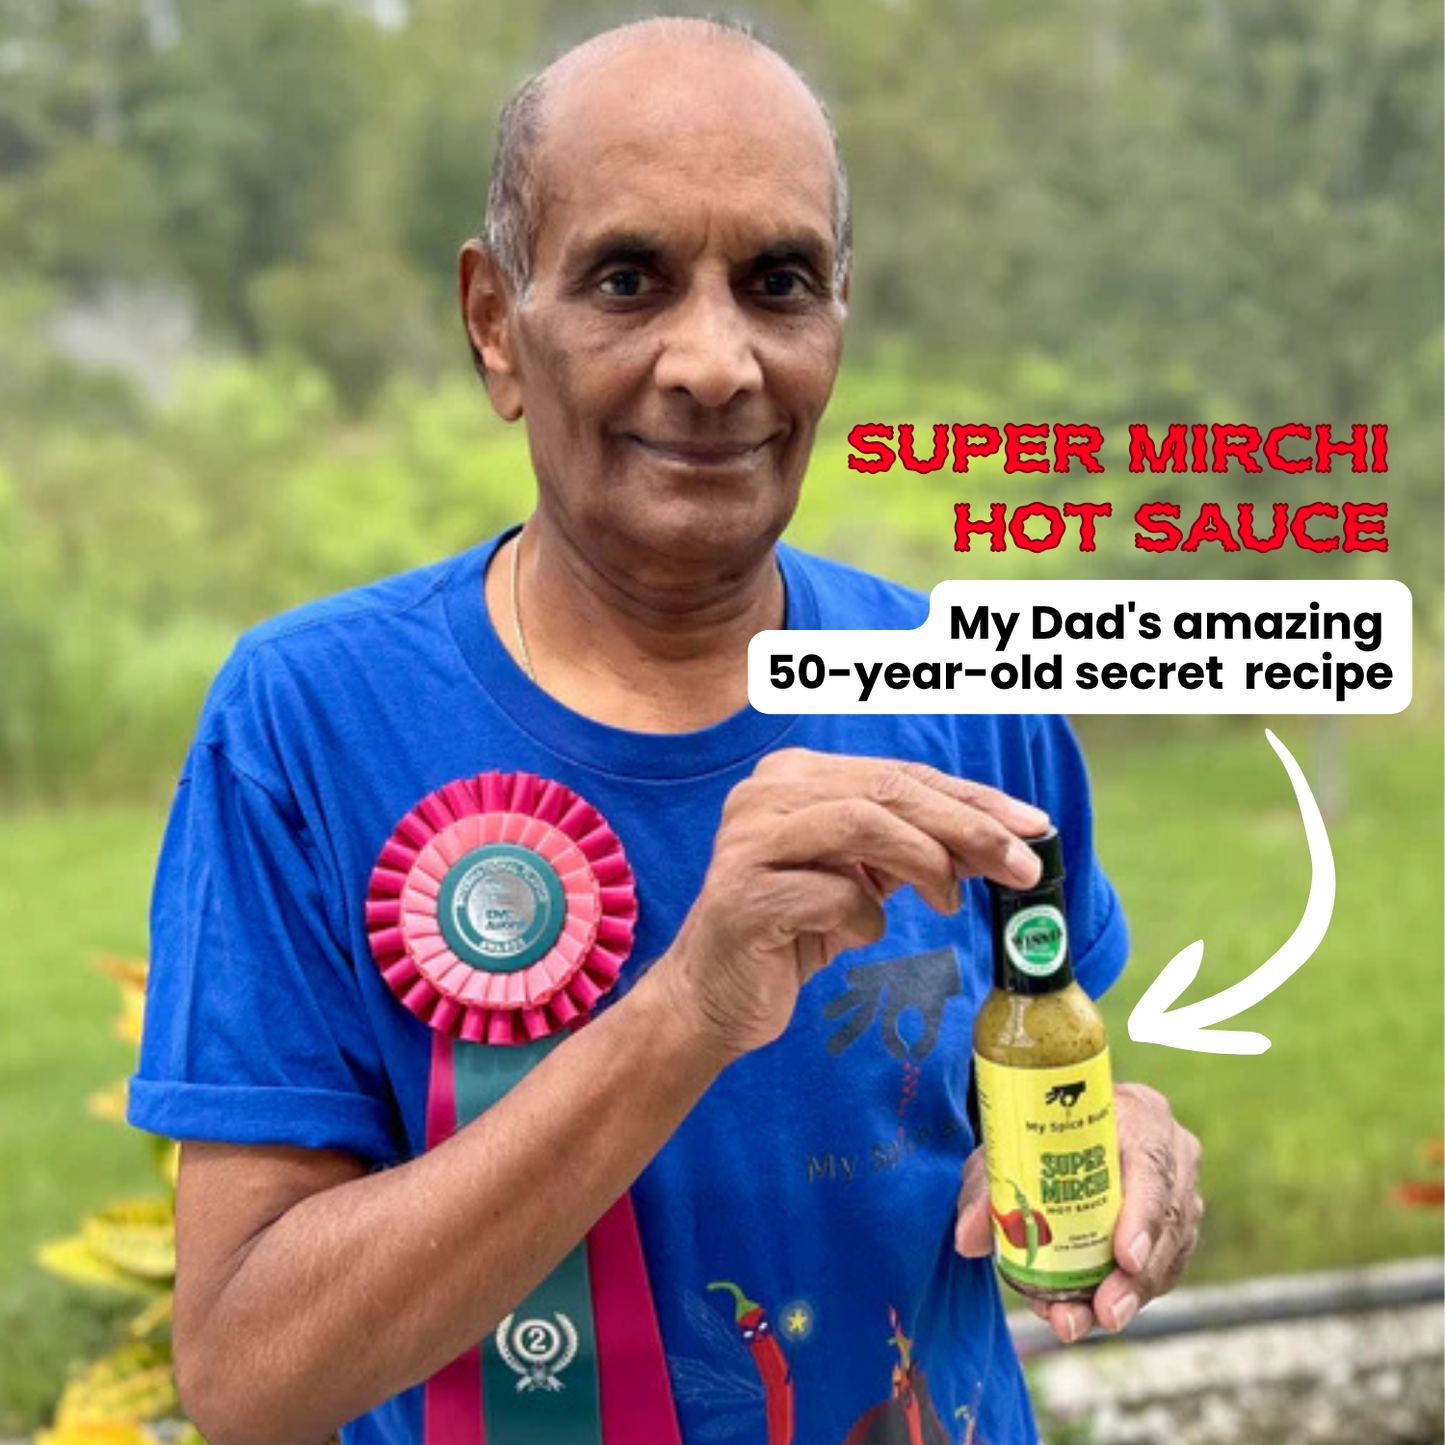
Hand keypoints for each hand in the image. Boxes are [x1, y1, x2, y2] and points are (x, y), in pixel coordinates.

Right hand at [657, 748, 1048, 1059]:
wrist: (713, 997)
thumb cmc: (795, 930)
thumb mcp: (862, 877)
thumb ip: (916, 848)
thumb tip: (1008, 841)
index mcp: (795, 775)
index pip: (901, 775)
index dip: (974, 799)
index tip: (1035, 827)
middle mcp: (765, 793)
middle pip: (886, 790)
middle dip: (966, 826)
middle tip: (1022, 865)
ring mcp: (748, 841)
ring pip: (861, 823)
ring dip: (925, 862)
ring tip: (950, 901)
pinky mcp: (744, 896)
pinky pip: (831, 894)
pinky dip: (863, 917)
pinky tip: (858, 934)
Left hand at [954, 1081, 1201, 1342]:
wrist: (1062, 1126)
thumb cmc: (1040, 1129)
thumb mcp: (1008, 1146)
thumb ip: (988, 1188)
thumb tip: (968, 1238)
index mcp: (1140, 1115)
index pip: (1152, 1164)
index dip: (1143, 1214)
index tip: (1125, 1257)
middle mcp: (1172, 1153)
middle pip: (1167, 1221)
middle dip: (1134, 1277)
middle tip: (1103, 1311)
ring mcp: (1180, 1194)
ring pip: (1168, 1254)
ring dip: (1127, 1295)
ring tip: (1080, 1321)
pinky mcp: (1176, 1229)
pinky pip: (1163, 1269)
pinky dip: (1128, 1295)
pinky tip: (1091, 1312)